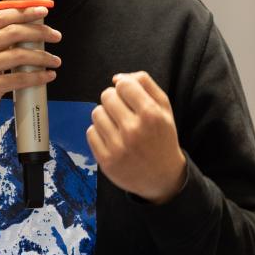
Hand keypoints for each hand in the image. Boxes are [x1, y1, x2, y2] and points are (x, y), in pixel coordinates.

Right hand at [0, 5, 61, 154]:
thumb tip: (28, 29)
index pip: (0, 17)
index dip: (25, 11)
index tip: (43, 11)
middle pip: (12, 32)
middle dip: (39, 32)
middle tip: (56, 36)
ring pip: (18, 55)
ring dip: (42, 57)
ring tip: (55, 60)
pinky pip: (18, 79)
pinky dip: (37, 77)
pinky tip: (47, 76)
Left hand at [86, 71, 186, 202]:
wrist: (162, 176)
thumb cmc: (162, 137)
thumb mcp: (163, 108)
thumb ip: (144, 84)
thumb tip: (117, 78)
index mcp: (151, 115)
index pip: (123, 84)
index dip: (124, 87)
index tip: (129, 96)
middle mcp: (134, 131)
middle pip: (107, 96)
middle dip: (114, 100)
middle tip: (124, 112)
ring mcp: (118, 147)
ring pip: (96, 113)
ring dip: (105, 115)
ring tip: (118, 125)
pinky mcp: (106, 161)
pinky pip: (90, 132)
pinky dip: (99, 133)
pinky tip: (113, 139)